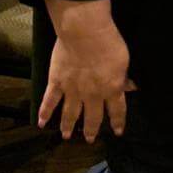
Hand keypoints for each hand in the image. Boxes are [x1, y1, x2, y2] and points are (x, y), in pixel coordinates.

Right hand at [40, 0, 135, 142]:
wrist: (85, 32)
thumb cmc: (108, 42)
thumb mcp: (124, 61)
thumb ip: (125, 77)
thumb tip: (131, 87)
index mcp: (111, 89)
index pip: (117, 111)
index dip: (117, 122)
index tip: (117, 132)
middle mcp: (92, 95)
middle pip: (92, 117)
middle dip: (91, 130)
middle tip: (89, 140)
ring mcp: (72, 90)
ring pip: (70, 114)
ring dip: (68, 126)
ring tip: (67, 136)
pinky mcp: (56, 82)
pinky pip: (50, 101)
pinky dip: (44, 113)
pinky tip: (41, 123)